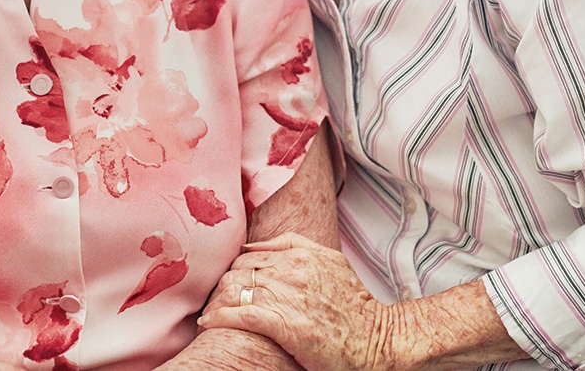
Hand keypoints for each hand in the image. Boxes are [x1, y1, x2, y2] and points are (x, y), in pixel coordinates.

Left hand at [198, 233, 404, 370]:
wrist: (374, 338)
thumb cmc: (354, 306)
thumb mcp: (332, 261)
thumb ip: (294, 245)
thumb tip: (252, 245)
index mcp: (303, 254)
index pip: (249, 257)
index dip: (234, 272)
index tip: (228, 286)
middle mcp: (294, 271)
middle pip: (238, 272)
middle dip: (221, 288)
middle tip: (214, 302)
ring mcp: (288, 296)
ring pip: (235, 290)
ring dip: (217, 303)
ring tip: (211, 313)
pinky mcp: (284, 323)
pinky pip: (239, 315)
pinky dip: (219, 317)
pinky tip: (209, 322)